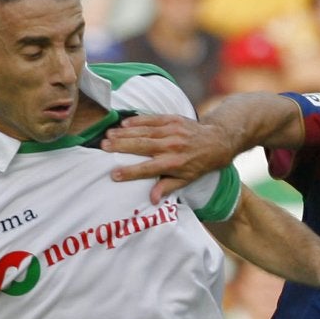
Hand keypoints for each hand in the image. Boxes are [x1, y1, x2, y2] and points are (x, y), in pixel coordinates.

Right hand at [105, 114, 239, 201]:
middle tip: (103, 147)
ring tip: (107, 135)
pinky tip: (123, 123)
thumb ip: (167, 187)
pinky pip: (151, 119)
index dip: (130, 172)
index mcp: (174, 164)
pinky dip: (137, 121)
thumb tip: (151, 200)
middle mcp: (171, 146)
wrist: (217, 140)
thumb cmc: (199, 164)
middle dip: (121, 147)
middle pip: (141, 147)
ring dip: (124, 133)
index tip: (114, 174)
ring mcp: (172, 131)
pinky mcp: (173, 119)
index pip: (148, 169)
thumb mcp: (186, 180)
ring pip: (143, 132)